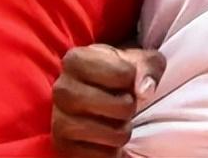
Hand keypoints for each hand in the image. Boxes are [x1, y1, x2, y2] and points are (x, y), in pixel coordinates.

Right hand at [52, 43, 166, 156]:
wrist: (94, 97)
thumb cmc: (117, 75)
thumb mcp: (138, 62)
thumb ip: (148, 67)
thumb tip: (144, 89)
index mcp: (76, 60)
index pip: (125, 74)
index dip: (133, 79)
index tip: (125, 79)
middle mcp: (62, 88)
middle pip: (120, 107)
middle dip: (130, 107)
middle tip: (123, 103)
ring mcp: (59, 119)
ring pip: (113, 134)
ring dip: (122, 130)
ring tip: (114, 120)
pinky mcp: (63, 147)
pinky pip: (103, 157)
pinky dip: (112, 151)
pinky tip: (105, 138)